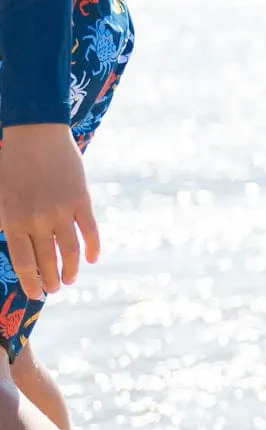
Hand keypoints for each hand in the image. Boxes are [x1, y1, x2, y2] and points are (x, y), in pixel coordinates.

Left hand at [0, 124, 99, 298]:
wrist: (36, 135)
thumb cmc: (11, 165)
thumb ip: (4, 223)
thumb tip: (14, 248)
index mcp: (13, 220)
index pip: (24, 262)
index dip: (31, 282)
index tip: (36, 294)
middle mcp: (38, 219)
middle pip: (48, 260)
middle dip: (51, 279)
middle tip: (53, 289)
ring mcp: (61, 210)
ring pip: (70, 250)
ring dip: (71, 269)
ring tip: (70, 279)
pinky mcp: (81, 200)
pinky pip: (90, 230)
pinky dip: (93, 247)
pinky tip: (92, 258)